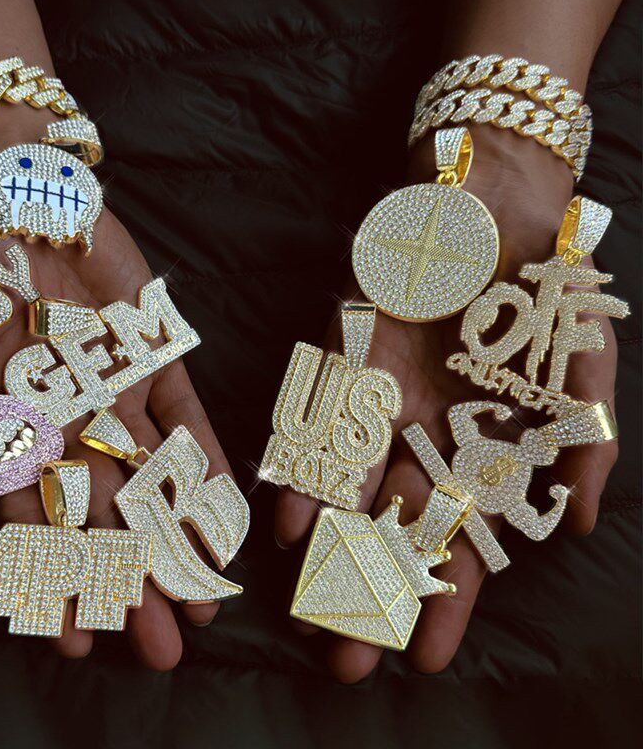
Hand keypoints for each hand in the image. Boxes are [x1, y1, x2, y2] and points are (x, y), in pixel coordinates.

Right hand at [0, 111, 233, 666]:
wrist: (20, 189)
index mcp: (11, 428)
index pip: (36, 523)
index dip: (57, 580)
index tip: (81, 638)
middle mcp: (69, 422)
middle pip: (103, 516)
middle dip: (130, 580)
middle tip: (161, 646)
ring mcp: (118, 391)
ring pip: (150, 479)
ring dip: (175, 537)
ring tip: (202, 599)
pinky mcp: (159, 356)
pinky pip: (186, 417)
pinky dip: (204, 462)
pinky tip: (224, 511)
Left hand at [274, 126, 620, 681]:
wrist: (495, 208)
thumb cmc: (545, 291)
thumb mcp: (582, 371)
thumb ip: (583, 445)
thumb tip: (579, 525)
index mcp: (480, 453)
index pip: (461, 545)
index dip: (444, 603)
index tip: (427, 661)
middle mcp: (423, 441)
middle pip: (393, 534)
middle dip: (372, 596)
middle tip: (346, 661)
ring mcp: (378, 407)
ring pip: (347, 492)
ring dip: (327, 548)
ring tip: (307, 604)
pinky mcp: (342, 366)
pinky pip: (317, 431)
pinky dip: (304, 472)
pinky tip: (285, 517)